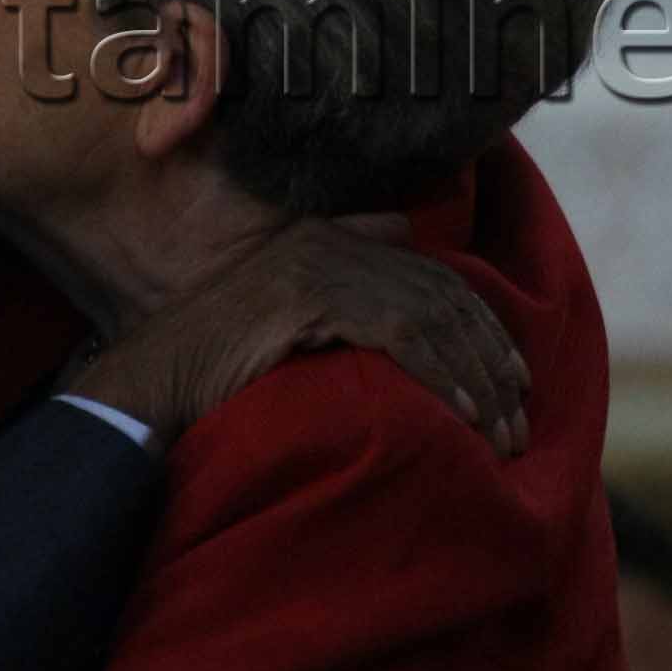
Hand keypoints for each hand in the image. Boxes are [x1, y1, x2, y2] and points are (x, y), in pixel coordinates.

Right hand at [72, 216, 530, 455]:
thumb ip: (334, 296)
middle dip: (491, 358)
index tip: (515, 379)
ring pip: (431, 314)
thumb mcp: (282, 322)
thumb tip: (396, 259)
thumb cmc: (211, 366)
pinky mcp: (309, 296)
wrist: (150, 381)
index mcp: (327, 238)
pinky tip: (466, 415)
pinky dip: (442, 376)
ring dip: (476, 378)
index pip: (433, 275)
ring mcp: (318, 264)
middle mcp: (329, 239)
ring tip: (504, 432)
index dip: (482, 326)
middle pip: (442, 293)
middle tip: (522, 415)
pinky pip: (401, 334)